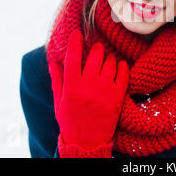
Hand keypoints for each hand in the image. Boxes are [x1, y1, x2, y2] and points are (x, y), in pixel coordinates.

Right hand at [49, 29, 128, 149]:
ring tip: (107, 58)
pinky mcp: (118, 97)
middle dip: (96, 48)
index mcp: (72, 87)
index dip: (75, 42)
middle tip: (97, 48)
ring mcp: (105, 91)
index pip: (73, 57)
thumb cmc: (70, 122)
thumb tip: (52, 61)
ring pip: (110, 63)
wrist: (88, 143)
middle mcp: (89, 86)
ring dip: (109, 57)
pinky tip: (120, 64)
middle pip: (95, 56)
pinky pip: (123, 74)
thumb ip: (56, 79)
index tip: (77, 32)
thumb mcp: (59, 102)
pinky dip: (122, 66)